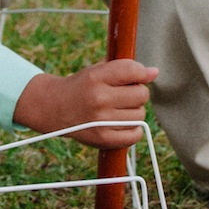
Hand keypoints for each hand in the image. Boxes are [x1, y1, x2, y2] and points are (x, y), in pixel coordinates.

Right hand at [14, 59, 156, 145]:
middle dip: (137, 93)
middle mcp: (98, 98)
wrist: (54, 108)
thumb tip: (155, 72)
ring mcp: (101, 121)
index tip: (136, 76)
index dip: (140, 72)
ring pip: (140, 115)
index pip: (133, 70)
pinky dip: (133, 129)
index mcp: (96, 77)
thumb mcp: (97, 71)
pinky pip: (135, 134)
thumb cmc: (82, 87)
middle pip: (141, 94)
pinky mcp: (103, 139)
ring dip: (134, 111)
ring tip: (120, 109)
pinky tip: (122, 123)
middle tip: (124, 95)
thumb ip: (125, 69)